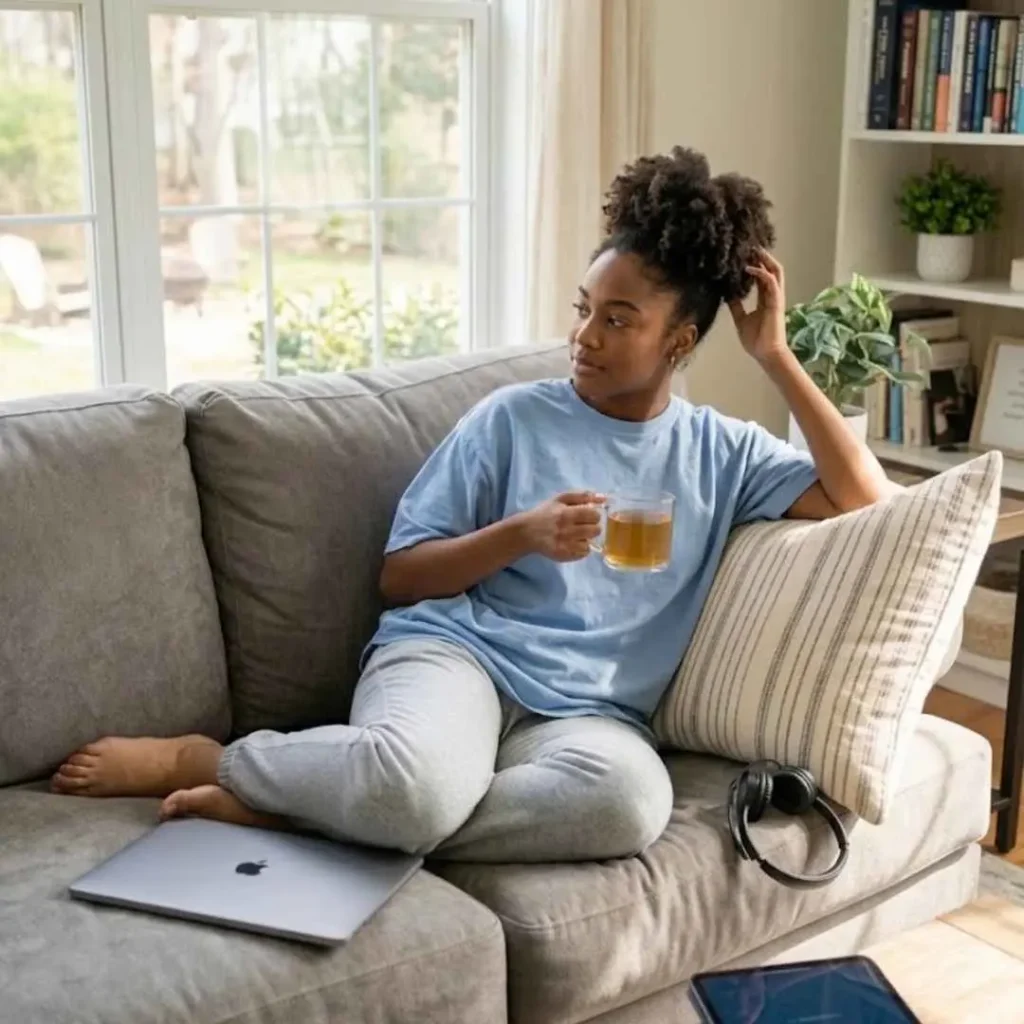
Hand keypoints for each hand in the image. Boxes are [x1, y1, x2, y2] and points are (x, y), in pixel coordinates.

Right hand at [518, 491, 604, 561]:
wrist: (526, 532)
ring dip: (586, 539)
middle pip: (595, 530)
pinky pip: (583, 554)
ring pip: (590, 543)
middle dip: (592, 527)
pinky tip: (573, 543)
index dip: (594, 515)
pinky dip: (581, 549)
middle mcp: (566, 530)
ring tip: (577, 535)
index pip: (594, 515)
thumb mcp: (560, 499)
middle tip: (583, 526)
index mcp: (566, 513)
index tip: (587, 516)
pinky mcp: (563, 555)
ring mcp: (565, 545)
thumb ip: (582, 496)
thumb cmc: (545, 513)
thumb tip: (604, 498)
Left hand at [728, 248, 788, 364]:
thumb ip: (736, 306)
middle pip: (771, 270)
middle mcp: (772, 295)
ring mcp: (776, 298)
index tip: (744, 255)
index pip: (761, 277)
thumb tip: (727, 295)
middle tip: (750, 246)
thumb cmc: (756, 340)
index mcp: (765, 299)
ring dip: (765, 259)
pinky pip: (770, 282)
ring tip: (753, 250)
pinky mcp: (776, 302)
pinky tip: (749, 268)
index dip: (755, 265)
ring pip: (775, 272)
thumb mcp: (741, 319)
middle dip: (762, 257)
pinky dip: (760, 273)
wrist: (765, 353)